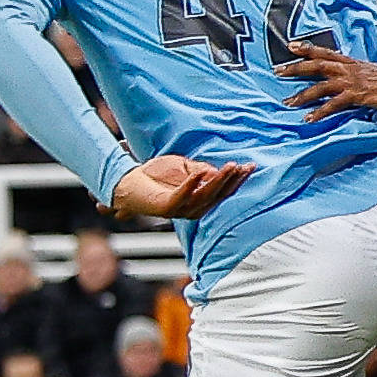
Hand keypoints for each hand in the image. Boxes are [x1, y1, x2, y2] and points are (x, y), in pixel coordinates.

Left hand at [109, 154, 253, 219]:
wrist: (125, 184)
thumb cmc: (155, 175)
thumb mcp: (182, 167)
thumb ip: (199, 170)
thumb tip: (216, 170)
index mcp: (200, 201)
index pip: (225, 191)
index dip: (238, 179)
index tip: (250, 166)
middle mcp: (194, 209)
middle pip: (218, 194)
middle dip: (232, 180)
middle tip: (241, 166)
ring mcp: (181, 210)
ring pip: (205, 195)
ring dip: (218, 180)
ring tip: (229, 166)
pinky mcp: (166, 207)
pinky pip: (182, 195)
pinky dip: (191, 184)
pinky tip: (199, 173)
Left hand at [284, 39, 376, 118]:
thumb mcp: (376, 74)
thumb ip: (361, 76)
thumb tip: (354, 82)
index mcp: (354, 63)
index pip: (327, 52)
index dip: (308, 48)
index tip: (291, 46)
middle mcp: (350, 69)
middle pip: (317, 65)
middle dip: (296, 68)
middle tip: (278, 71)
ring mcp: (353, 82)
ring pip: (321, 85)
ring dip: (302, 94)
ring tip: (288, 101)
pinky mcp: (358, 95)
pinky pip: (334, 104)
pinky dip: (320, 112)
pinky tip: (309, 118)